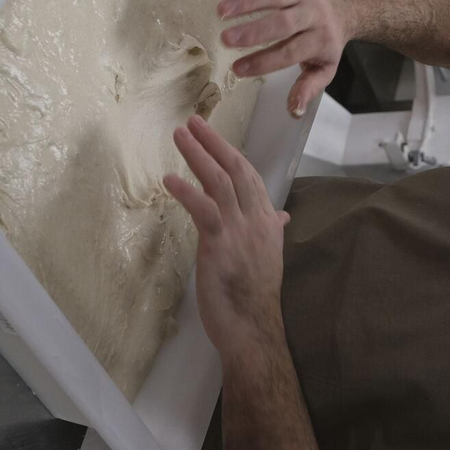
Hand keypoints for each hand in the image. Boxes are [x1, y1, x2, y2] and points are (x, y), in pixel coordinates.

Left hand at [163, 115, 289, 359]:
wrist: (253, 328)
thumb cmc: (254, 297)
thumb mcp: (267, 256)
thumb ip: (271, 230)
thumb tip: (280, 215)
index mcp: (266, 222)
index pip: (249, 177)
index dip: (230, 153)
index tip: (212, 135)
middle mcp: (256, 221)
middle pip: (235, 170)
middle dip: (214, 143)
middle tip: (193, 121)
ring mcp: (238, 231)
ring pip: (219, 182)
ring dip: (197, 155)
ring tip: (179, 136)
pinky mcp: (219, 245)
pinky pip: (204, 211)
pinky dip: (186, 192)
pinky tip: (170, 179)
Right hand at [218, 0, 352, 118]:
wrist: (348, 3)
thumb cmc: (328, 39)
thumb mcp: (324, 67)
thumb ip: (308, 88)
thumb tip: (293, 110)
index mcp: (319, 39)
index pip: (289, 52)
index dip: (264, 61)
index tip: (238, 69)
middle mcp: (311, 13)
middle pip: (282, 23)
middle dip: (253, 32)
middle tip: (226, 40)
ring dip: (247, 0)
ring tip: (221, 10)